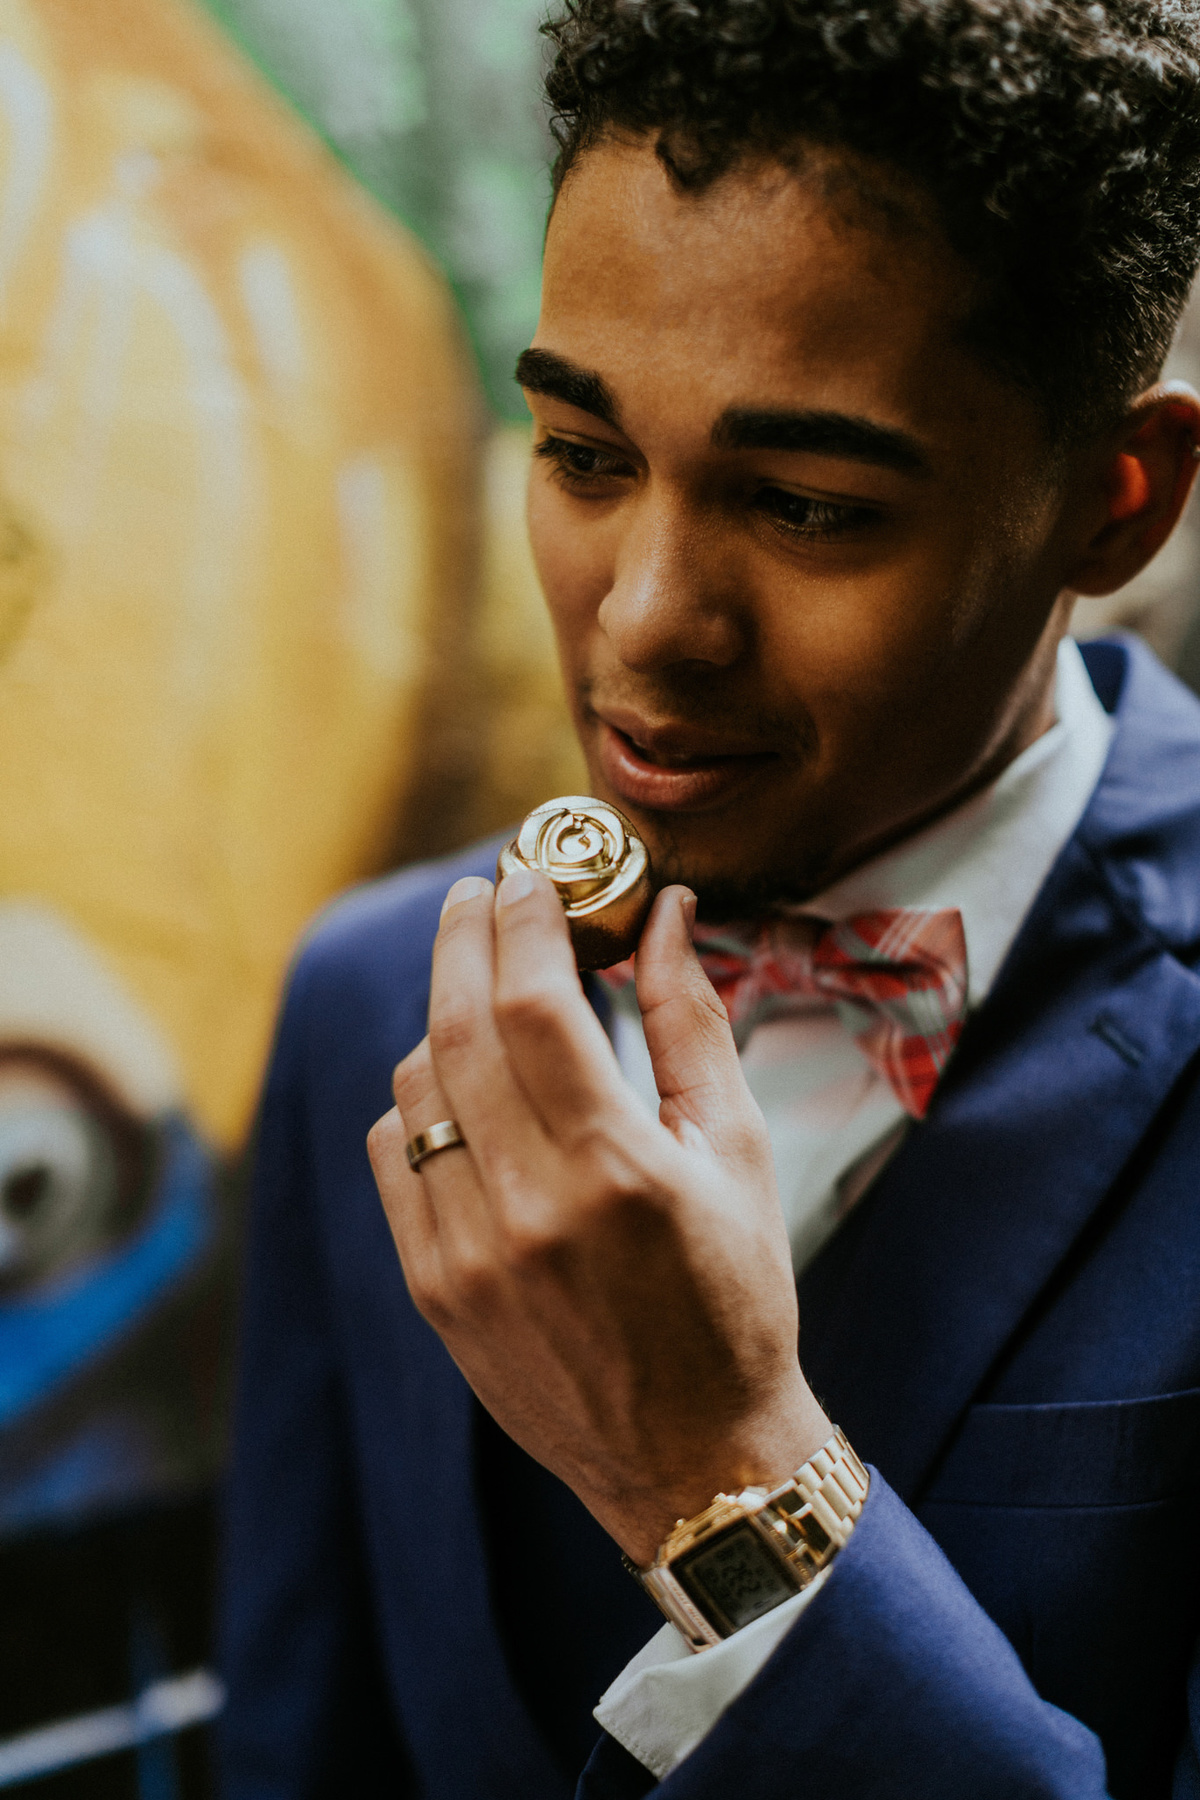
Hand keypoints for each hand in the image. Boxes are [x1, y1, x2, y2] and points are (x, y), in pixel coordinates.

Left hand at [367, 868, 830, 1564]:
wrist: (694, 1459)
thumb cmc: (737, 1298)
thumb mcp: (742, 1154)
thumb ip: (693, 1023)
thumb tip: (670, 913)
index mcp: (619, 1169)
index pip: (536, 1004)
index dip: (523, 920)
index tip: (527, 872)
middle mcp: (529, 1207)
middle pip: (459, 1028)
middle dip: (465, 939)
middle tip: (480, 892)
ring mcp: (467, 1253)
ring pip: (418, 1086)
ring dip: (445, 1018)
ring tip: (485, 993)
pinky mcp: (433, 1288)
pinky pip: (396, 1154)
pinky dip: (422, 1100)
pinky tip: (463, 1088)